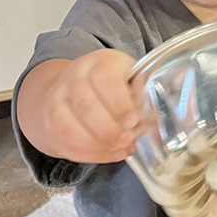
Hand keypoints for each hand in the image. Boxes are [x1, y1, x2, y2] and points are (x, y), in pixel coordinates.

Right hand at [20, 49, 141, 163]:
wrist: (70, 88)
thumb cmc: (111, 85)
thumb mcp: (131, 79)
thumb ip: (146, 97)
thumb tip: (165, 120)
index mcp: (100, 63)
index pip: (104, 78)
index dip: (119, 102)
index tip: (133, 120)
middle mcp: (73, 78)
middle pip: (85, 106)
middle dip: (110, 129)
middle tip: (129, 140)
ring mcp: (57, 101)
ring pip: (70, 127)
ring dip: (99, 144)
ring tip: (122, 148)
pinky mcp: (50, 124)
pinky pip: (66, 143)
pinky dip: (90, 154)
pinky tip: (110, 154)